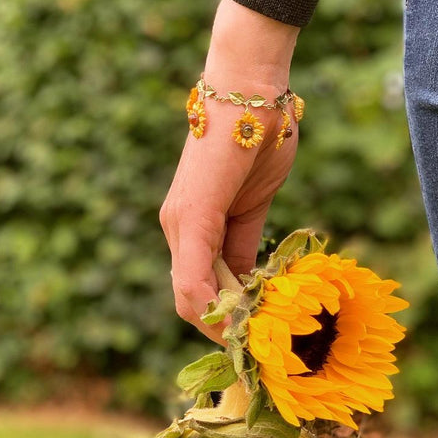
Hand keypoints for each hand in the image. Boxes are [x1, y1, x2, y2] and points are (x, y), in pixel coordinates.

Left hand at [160, 0, 299, 343]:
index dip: (224, 319)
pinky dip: (216, 307)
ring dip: (223, 324)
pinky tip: (242, 324)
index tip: (255, 339)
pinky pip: (195, 277)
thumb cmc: (258, 133)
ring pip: (190, 296)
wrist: (252, 86)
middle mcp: (178, 227)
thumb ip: (246, 245)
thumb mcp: (254, 205)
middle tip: (259, 351)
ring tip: (258, 344)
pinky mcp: (192, 215)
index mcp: (193, 224)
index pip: (200, 289)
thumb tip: (249, 286)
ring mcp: (180, 222)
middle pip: (191, 300)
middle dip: (224, 330)